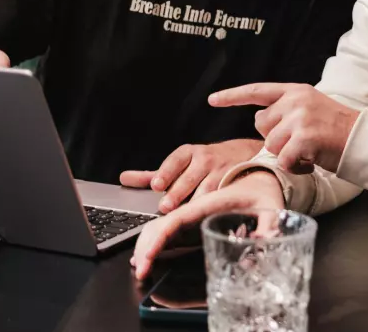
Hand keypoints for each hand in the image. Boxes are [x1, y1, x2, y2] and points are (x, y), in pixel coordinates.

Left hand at [119, 138, 262, 213]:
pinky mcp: (235, 183)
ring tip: (184, 214)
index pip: (176, 160)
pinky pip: (223, 196)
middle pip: (189, 177)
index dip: (166, 172)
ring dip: (195, 202)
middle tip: (165, 206)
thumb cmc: (205, 163)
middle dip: (177, 193)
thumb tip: (124, 178)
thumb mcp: (180, 164)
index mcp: (189, 153)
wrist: (243, 154)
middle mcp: (205, 159)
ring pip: (206, 189)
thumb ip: (152, 174)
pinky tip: (206, 215)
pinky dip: (215, 205)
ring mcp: (221, 171)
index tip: (156, 185)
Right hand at [131, 171, 283, 279]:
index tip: (147, 257)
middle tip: (140, 269)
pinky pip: (167, 224)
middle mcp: (195, 202)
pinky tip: (146, 253)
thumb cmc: (263, 190)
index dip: (158, 238)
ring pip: (160, 222)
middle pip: (161, 222)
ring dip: (146, 242)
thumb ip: (269, 225)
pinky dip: (153, 237)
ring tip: (139, 266)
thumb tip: (264, 243)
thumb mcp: (271, 207)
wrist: (260, 175)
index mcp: (210, 200)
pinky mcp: (192, 214)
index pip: (176, 219)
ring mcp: (191, 208)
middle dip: (147, 244)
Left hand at [209, 84, 359, 174]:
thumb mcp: (311, 108)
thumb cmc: (338, 131)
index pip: (257, 91)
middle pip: (262, 125)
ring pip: (270, 145)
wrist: (364, 140)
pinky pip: (283, 160)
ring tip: (308, 152)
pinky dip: (294, 167)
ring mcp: (300, 118)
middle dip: (275, 139)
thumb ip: (287, 110)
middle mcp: (296, 101)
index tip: (212, 99)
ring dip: (286, 155)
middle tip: (300, 142)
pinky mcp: (304, 138)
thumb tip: (260, 119)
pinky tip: (311, 161)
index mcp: (296, 90)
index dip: (233, 96)